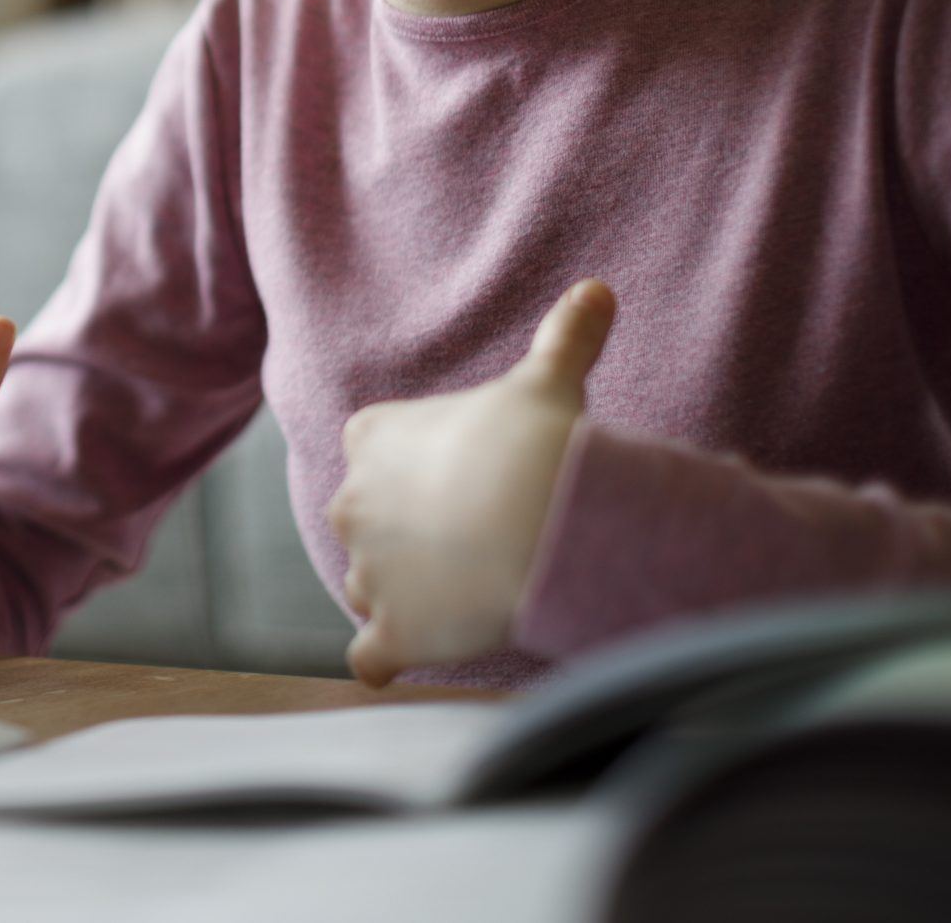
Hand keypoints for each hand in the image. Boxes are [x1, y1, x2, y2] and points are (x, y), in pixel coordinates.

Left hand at [327, 280, 615, 686]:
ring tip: (457, 598)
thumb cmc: (533, 444)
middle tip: (464, 540)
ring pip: (366, 586)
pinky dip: (383, 660)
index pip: (370, 444)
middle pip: (362, 520)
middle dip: (399, 532)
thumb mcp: (547, 380)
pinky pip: (368, 658)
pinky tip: (406, 659)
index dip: (406, 460)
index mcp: (374, 438)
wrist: (534, 522)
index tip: (452, 469)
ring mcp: (366, 572)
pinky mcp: (388, 632)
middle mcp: (352, 504)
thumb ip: (565, 338)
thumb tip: (597, 290)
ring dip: (398, 595)